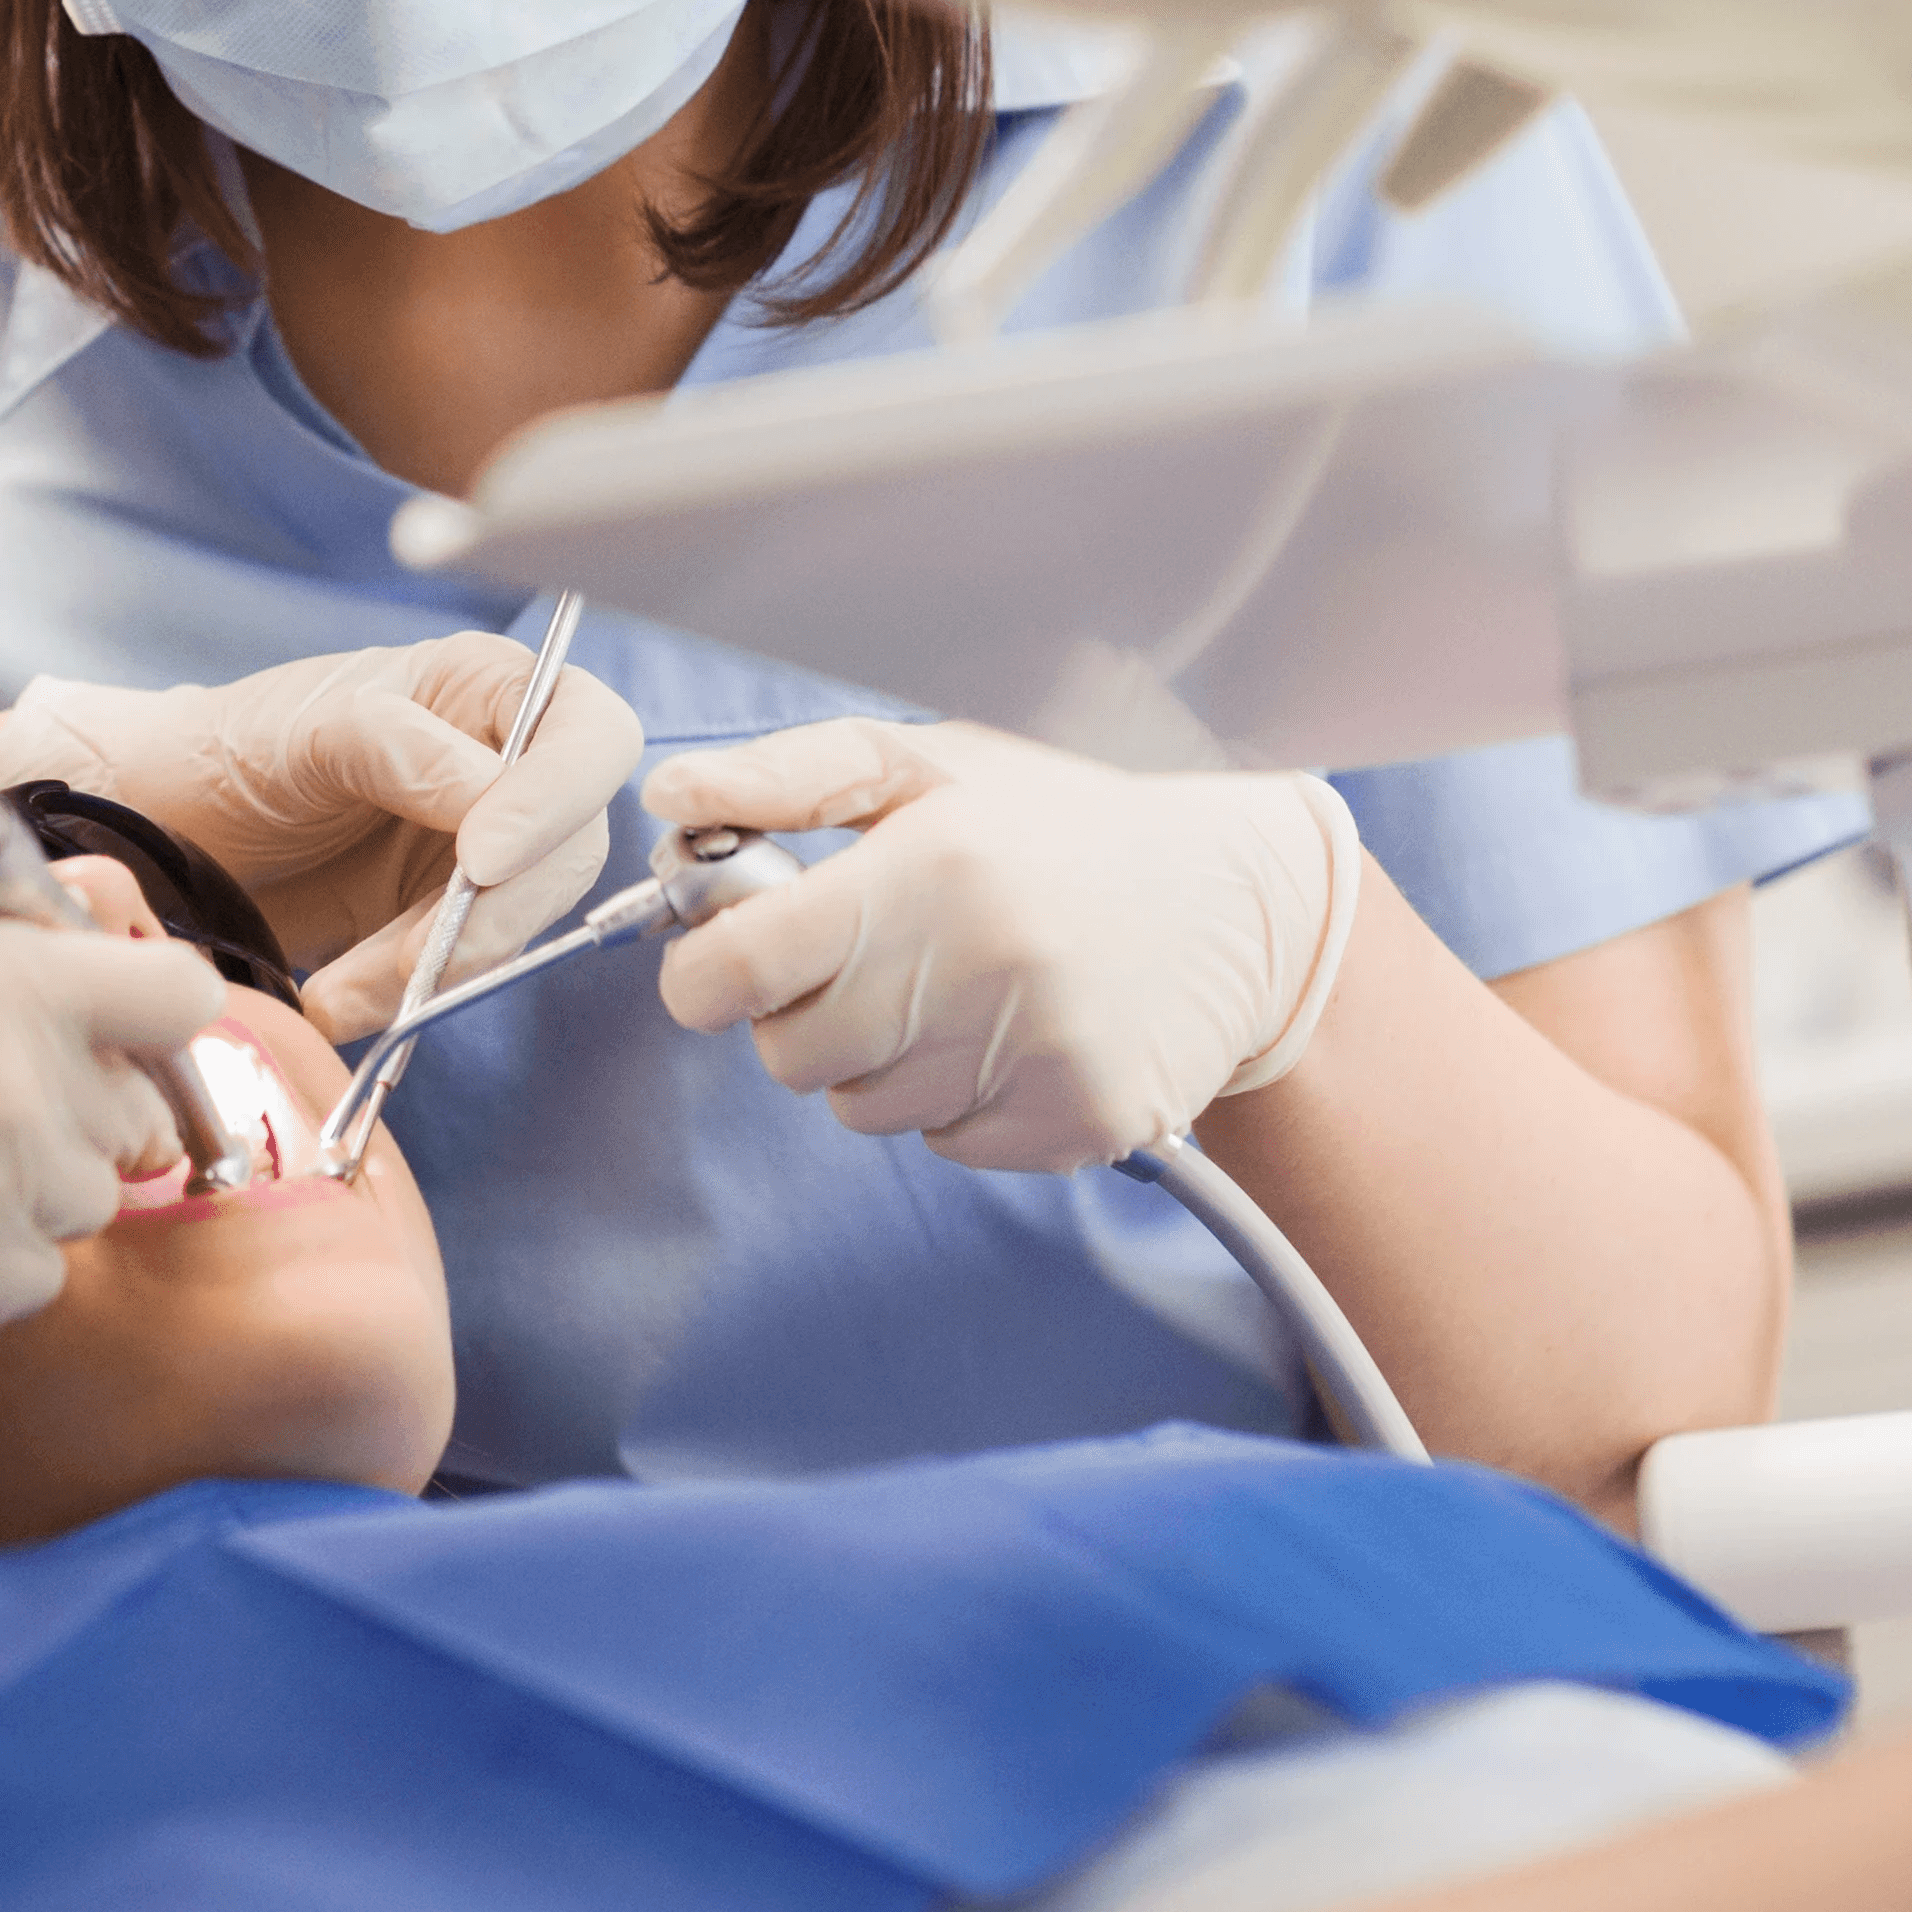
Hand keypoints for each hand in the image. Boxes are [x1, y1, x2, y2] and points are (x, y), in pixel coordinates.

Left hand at [0, 634, 646, 1038]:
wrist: (165, 828)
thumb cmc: (234, 744)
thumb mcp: (313, 728)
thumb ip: (405, 749)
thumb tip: (493, 800)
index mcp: (491, 691)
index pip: (589, 740)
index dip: (555, 803)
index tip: (481, 863)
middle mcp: (505, 769)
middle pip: (569, 852)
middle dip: (493, 916)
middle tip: (412, 958)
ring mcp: (478, 855)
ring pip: (517, 927)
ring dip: (437, 970)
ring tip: (342, 987)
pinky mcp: (439, 927)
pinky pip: (459, 973)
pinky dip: (402, 997)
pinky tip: (335, 996)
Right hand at [0, 898, 228, 1391]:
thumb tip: (22, 955)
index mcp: (10, 980)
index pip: (181, 995)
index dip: (151, 1010)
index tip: (114, 1023)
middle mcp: (35, 1089)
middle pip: (139, 1109)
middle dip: (84, 1099)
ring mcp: (8, 1198)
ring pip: (87, 1198)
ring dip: (31, 1183)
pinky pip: (35, 1276)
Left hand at [644, 719, 1361, 1172]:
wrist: (1244, 905)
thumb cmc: (1064, 825)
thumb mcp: (932, 767)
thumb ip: (789, 782)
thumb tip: (667, 798)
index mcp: (933, 870)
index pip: (736, 973)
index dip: (709, 971)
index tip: (730, 956)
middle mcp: (985, 971)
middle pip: (789, 1057)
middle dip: (804, 1013)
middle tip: (871, 956)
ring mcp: (1038, 1059)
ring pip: (862, 1109)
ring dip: (882, 1059)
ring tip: (957, 985)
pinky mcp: (1079, 1125)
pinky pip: (946, 1144)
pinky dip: (958, 1099)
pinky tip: (1014, 1032)